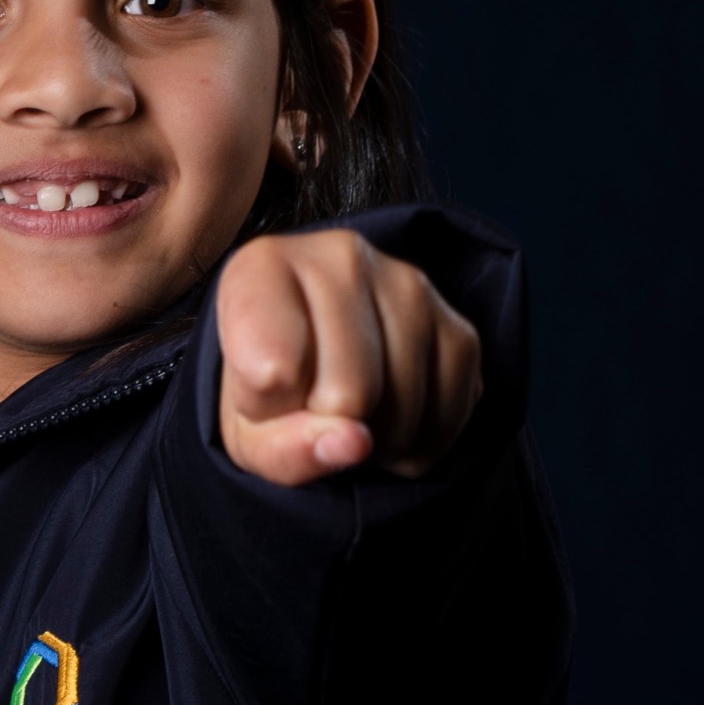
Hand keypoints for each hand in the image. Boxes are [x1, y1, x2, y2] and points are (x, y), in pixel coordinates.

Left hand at [217, 229, 482, 485]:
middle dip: (330, 427)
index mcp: (263, 266)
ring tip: (350, 412)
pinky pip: (446, 421)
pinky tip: (387, 418)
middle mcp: (341, 257)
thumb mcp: (245, 434)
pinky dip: (417, 445)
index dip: (269, 409)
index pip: (273, 371)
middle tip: (313, 407)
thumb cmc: (269, 392)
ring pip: (404, 411)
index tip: (264, 390)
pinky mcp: (458, 326)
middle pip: (349, 394)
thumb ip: (284, 448)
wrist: (315, 363)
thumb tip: (355, 442)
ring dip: (377, 441)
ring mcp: (409, 285)